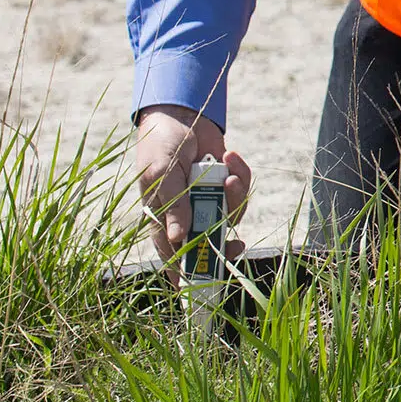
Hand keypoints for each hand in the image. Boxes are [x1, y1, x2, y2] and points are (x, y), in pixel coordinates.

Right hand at [133, 104, 253, 263]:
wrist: (181, 112)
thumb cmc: (159, 145)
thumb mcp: (161, 173)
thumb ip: (172, 205)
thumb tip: (178, 238)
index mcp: (162, 218)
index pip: (172, 255)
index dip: (186, 274)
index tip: (202, 288)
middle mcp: (186, 214)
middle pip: (209, 242)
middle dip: (224, 244)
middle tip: (237, 245)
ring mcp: (207, 199)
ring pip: (230, 216)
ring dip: (235, 198)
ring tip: (228, 174)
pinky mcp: (225, 184)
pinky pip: (240, 192)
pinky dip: (240, 176)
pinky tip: (229, 155)